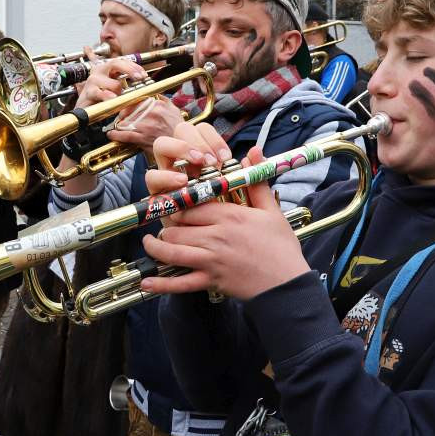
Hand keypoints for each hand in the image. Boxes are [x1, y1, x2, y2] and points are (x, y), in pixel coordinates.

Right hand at [74, 58, 145, 109]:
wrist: (83, 109)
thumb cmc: (99, 97)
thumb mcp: (113, 87)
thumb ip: (124, 81)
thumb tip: (141, 78)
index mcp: (105, 68)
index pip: (122, 61)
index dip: (134, 66)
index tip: (144, 74)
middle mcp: (99, 71)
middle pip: (116, 63)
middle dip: (130, 70)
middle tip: (140, 78)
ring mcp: (93, 81)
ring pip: (114, 84)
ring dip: (120, 93)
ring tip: (117, 99)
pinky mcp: (89, 92)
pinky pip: (102, 93)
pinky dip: (108, 96)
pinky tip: (113, 99)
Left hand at [107, 98, 184, 154]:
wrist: (182, 145)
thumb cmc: (178, 129)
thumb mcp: (174, 110)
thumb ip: (164, 100)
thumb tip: (156, 94)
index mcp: (157, 105)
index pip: (136, 100)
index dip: (128, 105)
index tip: (125, 108)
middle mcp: (151, 113)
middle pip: (128, 111)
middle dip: (122, 115)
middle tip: (120, 119)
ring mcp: (146, 126)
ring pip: (125, 122)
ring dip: (119, 125)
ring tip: (116, 127)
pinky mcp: (143, 138)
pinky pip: (125, 135)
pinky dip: (116, 135)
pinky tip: (112, 135)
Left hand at [140, 145, 308, 300]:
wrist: (287, 283)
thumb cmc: (281, 246)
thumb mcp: (271, 210)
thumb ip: (255, 181)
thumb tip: (252, 152)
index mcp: (228, 216)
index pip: (190, 206)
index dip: (176, 205)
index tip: (171, 205)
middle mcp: (215, 236)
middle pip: (176, 227)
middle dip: (166, 226)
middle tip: (161, 224)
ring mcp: (211, 260)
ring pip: (172, 251)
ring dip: (156, 248)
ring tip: (150, 243)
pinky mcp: (211, 281)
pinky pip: (180, 283)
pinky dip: (161, 283)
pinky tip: (147, 281)